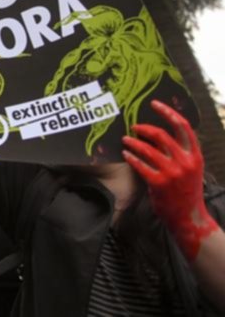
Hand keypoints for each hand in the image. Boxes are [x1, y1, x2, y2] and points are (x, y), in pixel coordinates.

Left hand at [122, 100, 218, 260]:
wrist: (189, 218)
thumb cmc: (186, 190)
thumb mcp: (189, 168)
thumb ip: (177, 151)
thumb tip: (155, 133)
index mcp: (195, 155)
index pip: (183, 126)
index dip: (168, 112)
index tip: (154, 103)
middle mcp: (185, 162)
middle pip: (161, 134)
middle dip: (144, 128)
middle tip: (133, 127)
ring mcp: (172, 173)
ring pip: (147, 149)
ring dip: (133, 142)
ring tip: (125, 140)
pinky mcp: (159, 183)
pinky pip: (140, 165)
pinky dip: (131, 157)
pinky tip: (125, 154)